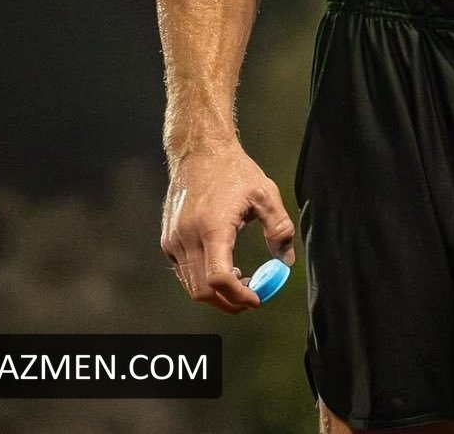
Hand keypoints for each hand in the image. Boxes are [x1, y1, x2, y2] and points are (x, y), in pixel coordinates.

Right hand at [161, 143, 295, 313]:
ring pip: (190, 285)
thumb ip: (278, 227)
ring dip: (215, 293)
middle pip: (202, 290)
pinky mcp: (168, 240)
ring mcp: (174, 240)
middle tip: (251, 296)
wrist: (199, 151)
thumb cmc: (233, 170)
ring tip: (241, 280)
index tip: (256, 299)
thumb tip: (285, 260)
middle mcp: (187, 237)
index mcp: (212, 226)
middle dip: (228, 302)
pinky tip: (223, 266)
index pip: (218, 278)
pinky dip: (202, 279)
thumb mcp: (265, 193)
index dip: (238, 296)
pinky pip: (183, 272)